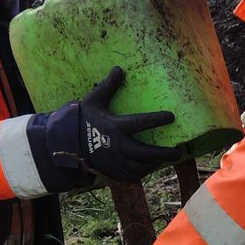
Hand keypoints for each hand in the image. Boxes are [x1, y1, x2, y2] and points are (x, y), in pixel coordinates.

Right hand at [45, 67, 182, 181]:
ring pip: (141, 166)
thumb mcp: (93, 101)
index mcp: (115, 127)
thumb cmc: (82, 119)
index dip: (156, 120)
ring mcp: (115, 162)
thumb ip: (108, 87)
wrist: (67, 143)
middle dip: (165, 153)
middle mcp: (117, 147)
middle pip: (146, 153)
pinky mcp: (112, 171)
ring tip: (165, 158)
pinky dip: (143, 172)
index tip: (171, 117)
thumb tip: (119, 69)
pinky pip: (132, 175)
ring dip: (155, 163)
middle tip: (178, 151)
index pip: (140, 123)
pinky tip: (149, 166)